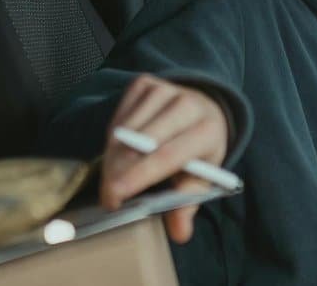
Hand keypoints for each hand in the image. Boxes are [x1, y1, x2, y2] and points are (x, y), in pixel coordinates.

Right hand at [100, 75, 229, 242]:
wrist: (203, 106)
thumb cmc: (200, 147)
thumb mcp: (203, 175)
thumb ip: (188, 203)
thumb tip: (179, 232)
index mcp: (207, 129)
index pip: (167, 155)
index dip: (139, 176)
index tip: (115, 196)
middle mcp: (187, 103)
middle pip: (140, 143)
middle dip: (118, 173)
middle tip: (109, 198)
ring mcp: (165, 89)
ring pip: (124, 130)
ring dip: (113, 158)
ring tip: (116, 176)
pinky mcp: (145, 83)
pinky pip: (118, 116)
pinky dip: (113, 138)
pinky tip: (123, 149)